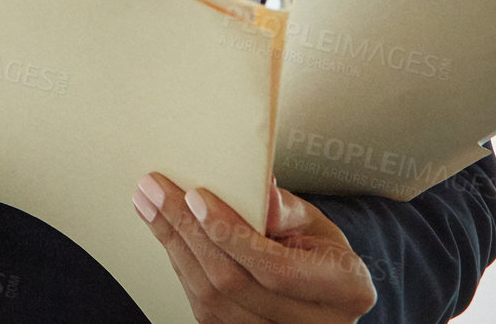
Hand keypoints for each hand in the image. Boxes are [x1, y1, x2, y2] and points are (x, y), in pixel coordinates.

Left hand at [133, 171, 376, 322]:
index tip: (196, 196)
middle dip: (188, 232)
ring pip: (212, 300)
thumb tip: (260, 189)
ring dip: (175, 247)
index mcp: (345, 288)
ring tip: (149, 204)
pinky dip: (181, 265)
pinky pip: (204, 307)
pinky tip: (166, 233)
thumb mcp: (316, 221)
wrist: (324, 288)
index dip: (232, 234)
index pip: (277, 269)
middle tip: (155, 189)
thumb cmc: (319, 248)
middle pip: (235, 283)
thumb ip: (286, 209)